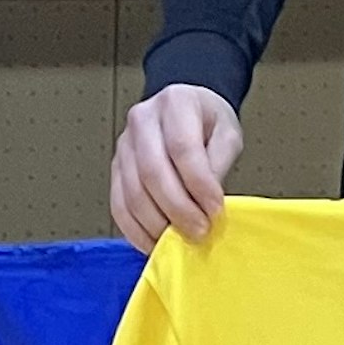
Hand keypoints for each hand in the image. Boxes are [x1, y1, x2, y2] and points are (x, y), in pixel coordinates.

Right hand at [111, 87, 240, 245]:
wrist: (186, 111)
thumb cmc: (208, 121)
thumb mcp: (228, 133)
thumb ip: (219, 163)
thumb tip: (206, 202)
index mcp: (175, 103)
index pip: (182, 147)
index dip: (199, 184)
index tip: (215, 209)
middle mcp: (143, 120)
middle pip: (153, 172)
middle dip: (178, 209)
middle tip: (199, 231)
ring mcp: (124, 144)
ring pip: (133, 192)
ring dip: (157, 224)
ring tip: (180, 240)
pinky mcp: (116, 169)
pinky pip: (119, 205)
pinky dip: (136, 230)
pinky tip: (155, 242)